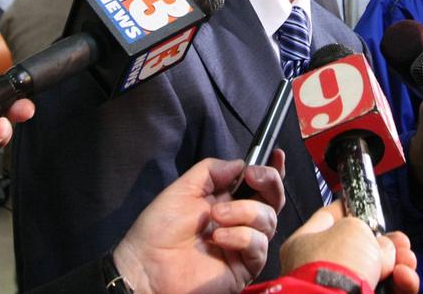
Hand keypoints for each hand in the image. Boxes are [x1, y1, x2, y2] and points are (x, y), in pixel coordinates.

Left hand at [112, 152, 285, 293]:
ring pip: (268, 220)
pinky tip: (220, 238)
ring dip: (245, 211)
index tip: (276, 154)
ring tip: (216, 216)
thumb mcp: (183, 189)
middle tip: (252, 177)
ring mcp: (243, 245)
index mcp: (226, 201)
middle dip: (269, 182)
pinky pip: (258, 246)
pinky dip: (242, 237)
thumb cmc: (159, 229)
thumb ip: (211, 171)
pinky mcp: (244, 268)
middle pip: (273, 200)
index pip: (258, 185)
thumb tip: (241, 162)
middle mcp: (239, 221)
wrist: (146, 267)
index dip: (271, 170)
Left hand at [280, 203, 418, 293]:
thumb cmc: (335, 264)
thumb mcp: (354, 229)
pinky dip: (401, 286)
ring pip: (377, 273)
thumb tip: (383, 248)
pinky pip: (386, 292)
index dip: (351, 210)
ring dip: (398, 265)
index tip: (370, 207)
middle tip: (402, 243)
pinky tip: (406, 278)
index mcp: (306, 243)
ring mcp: (338, 289)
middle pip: (360, 250)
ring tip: (408, 261)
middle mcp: (320, 269)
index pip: (329, 219)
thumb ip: (370, 232)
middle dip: (387, 245)